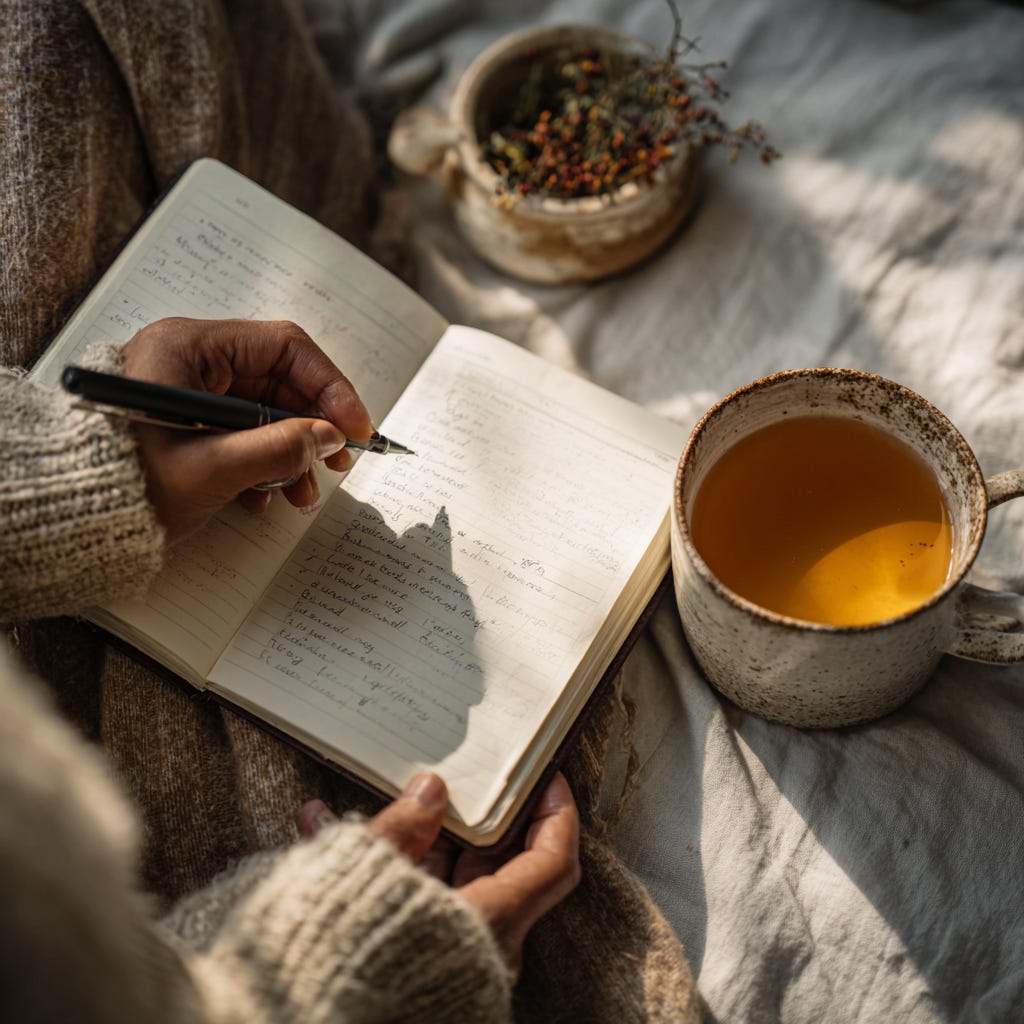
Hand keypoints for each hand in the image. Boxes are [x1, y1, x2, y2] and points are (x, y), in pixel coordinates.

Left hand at [120, 318, 373, 542]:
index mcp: (189, 348)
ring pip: (266, 413)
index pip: (284, 348)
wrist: (76, 521)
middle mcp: (191, 362)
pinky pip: (244, 434)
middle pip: (279, 382)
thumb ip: (278, 448)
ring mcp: (191, 394)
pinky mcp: (190, 424)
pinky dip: (265, 464)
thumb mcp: (212, 467)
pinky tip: (266, 497)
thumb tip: (329, 437)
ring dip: (293, 454)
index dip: (329, 386)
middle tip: (340, 463)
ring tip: (303, 494)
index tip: (355, 426)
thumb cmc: (128, 486)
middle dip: (313, 426)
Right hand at [296, 771, 580, 974]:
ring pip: (441, 884)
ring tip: (371, 795)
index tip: (545, 777)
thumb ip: (403, 827)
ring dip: (408, 839)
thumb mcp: (372, 876)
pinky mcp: (405, 967)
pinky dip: (376, 870)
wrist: (282, 1018)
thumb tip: (430, 789)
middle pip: (494, 868)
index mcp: (489, 925)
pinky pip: (403, 905)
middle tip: (459, 776)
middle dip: (469, 818)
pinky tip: (322, 831)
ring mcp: (444, 962)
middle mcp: (479, 951)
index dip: (557, 813)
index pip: (553, 862)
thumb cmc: (342, 956)